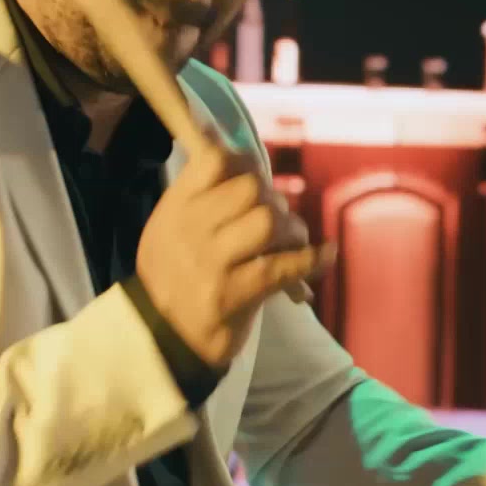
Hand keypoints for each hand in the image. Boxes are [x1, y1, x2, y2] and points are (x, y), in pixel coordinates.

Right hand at [134, 139, 333, 369]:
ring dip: (293, 230)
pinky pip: (284, 267)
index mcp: (175, 208)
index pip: (215, 160)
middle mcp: (189, 229)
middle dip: (275, 200)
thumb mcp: (169, 229)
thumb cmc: (174, 278)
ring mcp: (210, 263)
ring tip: (292, 244)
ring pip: (269, 222)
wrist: (159, 341)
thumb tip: (231, 144)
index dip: (246, 162)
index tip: (256, 178)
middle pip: (251, 188)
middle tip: (279, 222)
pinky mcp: (233, 295)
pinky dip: (314, 259)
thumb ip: (199, 193)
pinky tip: (327, 254)